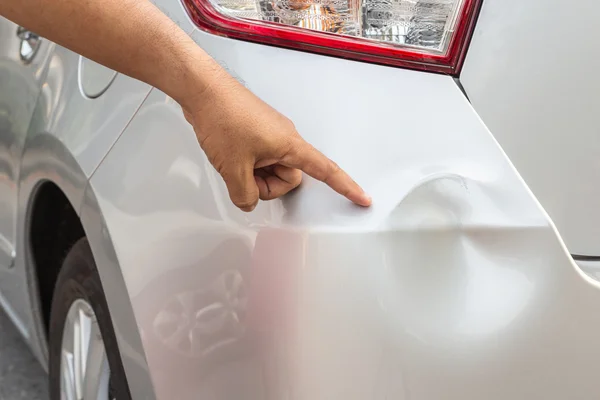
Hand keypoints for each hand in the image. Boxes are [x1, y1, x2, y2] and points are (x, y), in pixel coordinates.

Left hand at [181, 70, 371, 211]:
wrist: (203, 91)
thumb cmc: (223, 119)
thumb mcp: (232, 168)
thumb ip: (244, 195)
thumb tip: (248, 202)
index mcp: (289, 145)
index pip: (325, 170)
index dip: (346, 187)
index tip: (363, 199)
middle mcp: (285, 139)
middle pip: (288, 178)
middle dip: (267, 186)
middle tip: (243, 177)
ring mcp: (271, 135)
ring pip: (272, 170)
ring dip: (254, 176)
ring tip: (233, 163)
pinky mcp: (257, 133)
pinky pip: (260, 159)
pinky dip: (248, 166)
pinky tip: (230, 156)